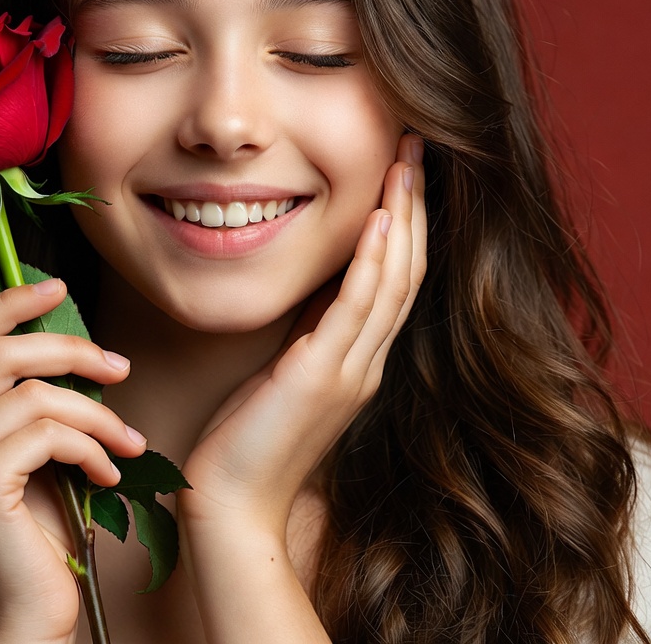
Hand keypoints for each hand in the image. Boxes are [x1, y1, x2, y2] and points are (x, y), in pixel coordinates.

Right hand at [0, 280, 146, 643]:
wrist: (27, 612)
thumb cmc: (38, 533)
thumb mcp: (35, 453)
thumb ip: (35, 403)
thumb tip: (79, 346)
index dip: (8, 303)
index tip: (59, 287)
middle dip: (69, 347)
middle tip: (119, 365)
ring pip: (35, 394)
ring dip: (97, 413)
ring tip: (127, 441)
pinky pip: (48, 433)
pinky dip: (92, 446)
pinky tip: (109, 474)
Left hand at [178, 134, 425, 541]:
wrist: (232, 501)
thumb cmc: (252, 436)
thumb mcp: (290, 371)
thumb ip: (312, 331)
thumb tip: (317, 284)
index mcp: (361, 358)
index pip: (398, 278)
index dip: (409, 222)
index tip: (406, 171)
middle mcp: (368, 361)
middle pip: (408, 269)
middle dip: (416, 205)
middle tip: (419, 148)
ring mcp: (351, 369)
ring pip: (393, 280)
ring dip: (404, 218)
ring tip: (408, 163)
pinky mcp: (322, 375)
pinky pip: (357, 307)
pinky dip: (372, 262)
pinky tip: (380, 220)